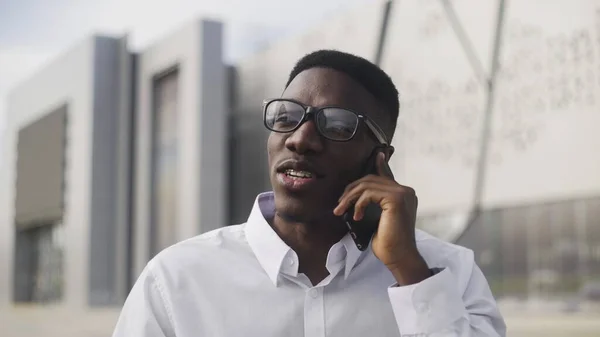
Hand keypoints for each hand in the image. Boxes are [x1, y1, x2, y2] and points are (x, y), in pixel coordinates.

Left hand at [333, 152, 429, 284]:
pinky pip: (369, 193)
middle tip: (339, 204)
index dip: (381, 164)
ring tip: (342, 211)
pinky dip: (358, 203)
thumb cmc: (388, 242)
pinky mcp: (396, 199)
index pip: (387, 176)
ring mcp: (402, 193)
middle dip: (351, 190)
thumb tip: (361, 195)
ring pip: (368, 185)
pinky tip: (356, 216)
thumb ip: (375, 204)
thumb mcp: (378, 219)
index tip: (378, 154)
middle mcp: (406, 191)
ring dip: (350, 198)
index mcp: (404, 194)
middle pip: (371, 180)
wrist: (398, 256)